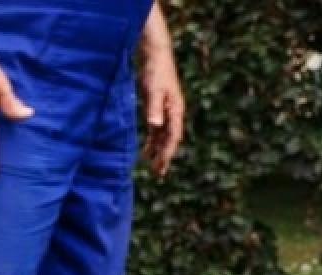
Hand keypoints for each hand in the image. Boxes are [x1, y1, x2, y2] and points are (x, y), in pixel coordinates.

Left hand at [139, 50, 184, 176]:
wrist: (154, 54)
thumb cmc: (155, 70)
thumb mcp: (153, 90)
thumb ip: (153, 108)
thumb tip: (154, 125)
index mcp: (176, 109)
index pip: (173, 137)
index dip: (167, 153)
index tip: (160, 167)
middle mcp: (173, 112)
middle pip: (170, 139)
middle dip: (164, 157)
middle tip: (158, 174)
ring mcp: (166, 110)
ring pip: (163, 136)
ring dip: (158, 152)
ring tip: (153, 168)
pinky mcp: (158, 107)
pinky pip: (157, 130)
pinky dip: (152, 141)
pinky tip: (146, 151)